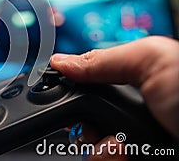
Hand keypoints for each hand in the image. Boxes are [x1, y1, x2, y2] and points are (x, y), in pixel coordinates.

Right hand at [51, 36, 178, 159]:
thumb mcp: (152, 60)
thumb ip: (102, 59)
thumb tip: (60, 62)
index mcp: (129, 87)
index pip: (84, 89)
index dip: (69, 93)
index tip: (57, 97)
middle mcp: (128, 117)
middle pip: (82, 123)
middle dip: (82, 125)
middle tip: (96, 126)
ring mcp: (133, 145)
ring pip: (93, 151)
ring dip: (101, 149)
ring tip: (124, 145)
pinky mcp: (133, 159)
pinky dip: (110, 159)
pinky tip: (127, 153)